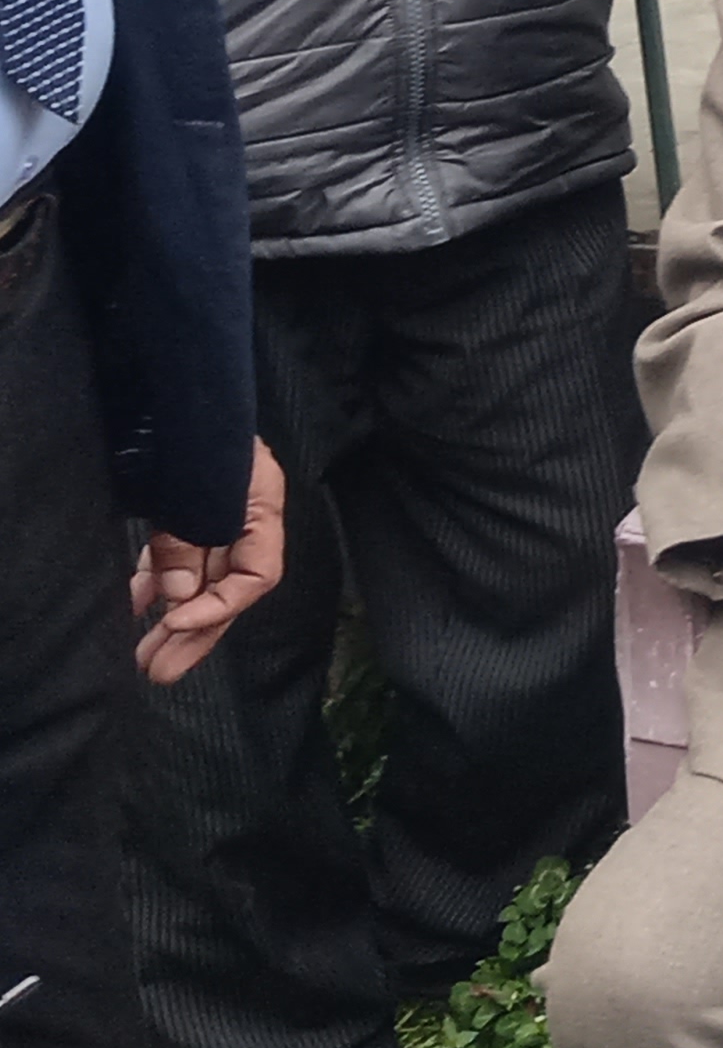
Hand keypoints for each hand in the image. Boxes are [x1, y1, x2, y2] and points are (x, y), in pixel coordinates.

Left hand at [131, 439, 284, 683]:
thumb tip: (180, 599)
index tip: (174, 621)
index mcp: (261, 501)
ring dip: (170, 617)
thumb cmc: (186, 424)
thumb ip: (186, 542)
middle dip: (194, 631)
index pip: (258, 573)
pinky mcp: (181, 509)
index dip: (219, 606)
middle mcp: (242, 512)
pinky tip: (136, 607)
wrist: (168, 378)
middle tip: (160, 670)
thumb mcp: (192, 486)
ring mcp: (212, 512)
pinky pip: (173, 557)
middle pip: (227, 586)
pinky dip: (155, 583)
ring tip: (143, 656)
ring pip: (197, 577)